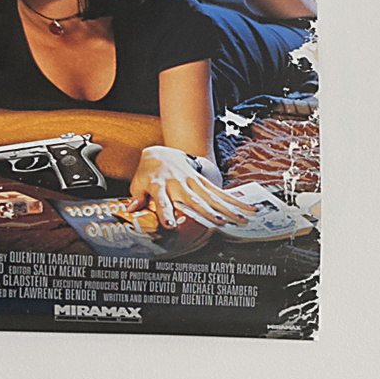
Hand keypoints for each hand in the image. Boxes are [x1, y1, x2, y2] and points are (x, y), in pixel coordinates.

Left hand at [127, 147, 247, 231]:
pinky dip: (235, 201)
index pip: (163, 202)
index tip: (170, 225)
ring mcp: (194, 183)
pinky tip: (248, 209)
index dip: (166, 213)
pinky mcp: (204, 182)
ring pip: (212, 198)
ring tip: (240, 219)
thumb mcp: (138, 182)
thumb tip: (131, 209)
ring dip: (227, 209)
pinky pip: (221, 192)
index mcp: (160, 186)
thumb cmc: (149, 172)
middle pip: (194, 201)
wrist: (162, 153)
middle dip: (207, 212)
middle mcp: (179, 185)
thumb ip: (137, 197)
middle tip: (218, 223)